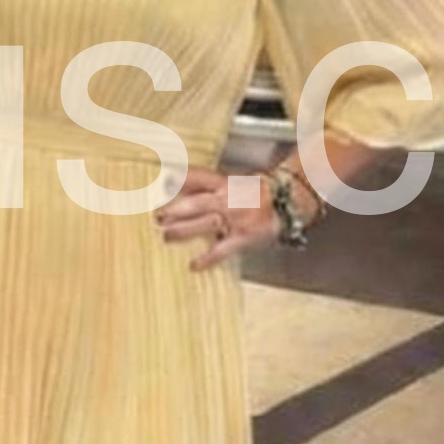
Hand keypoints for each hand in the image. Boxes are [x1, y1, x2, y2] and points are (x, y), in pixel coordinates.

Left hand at [154, 167, 275, 271]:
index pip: (198, 177)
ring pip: (205, 223)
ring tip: (165, 236)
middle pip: (196, 203)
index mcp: (223, 183)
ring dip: (183, 231)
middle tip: (156, 216)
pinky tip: (193, 266)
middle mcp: (227, 199)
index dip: (179, 180)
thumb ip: (204, 185)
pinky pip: (222, 249)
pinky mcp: (243, 237)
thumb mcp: (231, 181)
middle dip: (174, 210)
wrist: (287, 201)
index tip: (160, 182)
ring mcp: (235, 218)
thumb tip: (171, 182)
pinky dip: (207, 258)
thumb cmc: (255, 192)